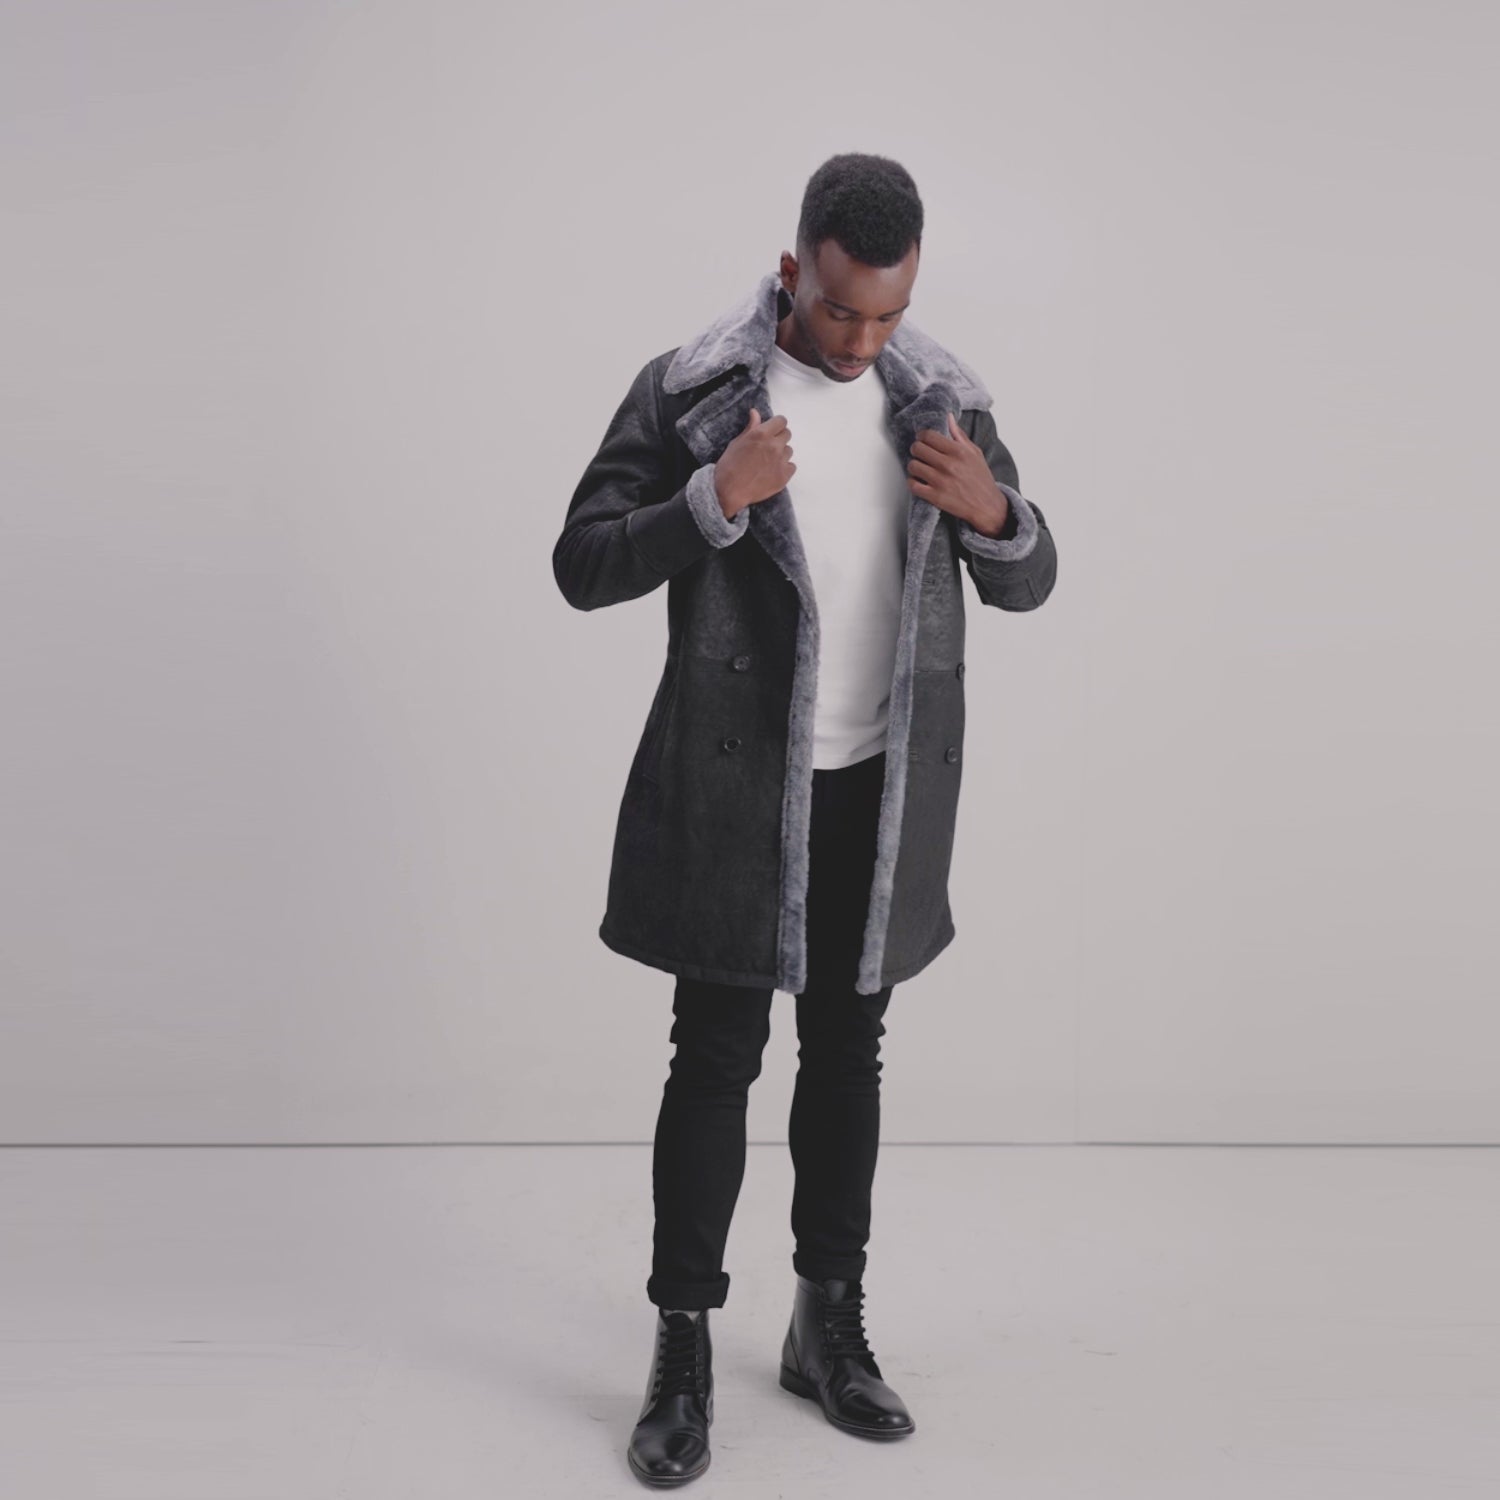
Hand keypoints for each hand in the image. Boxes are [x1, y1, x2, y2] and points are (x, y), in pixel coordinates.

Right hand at [714, 408, 795, 517]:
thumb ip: (750, 428)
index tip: (772, 430)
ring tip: (768, 462)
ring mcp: (781, 461)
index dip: (776, 425)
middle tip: (768, 448)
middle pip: (787, 434)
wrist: (730, 492)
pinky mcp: (784, 476)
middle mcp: (774, 445)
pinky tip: (772, 472)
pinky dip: (784, 468)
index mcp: (761, 434)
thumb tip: (755, 413)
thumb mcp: (737, 443)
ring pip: (789, 451)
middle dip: (779, 438)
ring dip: (781, 454)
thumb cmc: (729, 466)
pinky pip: (791, 466)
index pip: (781, 421)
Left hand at [907, 411, 1008, 536]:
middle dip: (916, 449)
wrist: (986, 505)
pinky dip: (912, 482)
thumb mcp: (974, 453)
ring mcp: (940, 481)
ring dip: (914, 465)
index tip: (922, 439)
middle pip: (918, 448)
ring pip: (913, 465)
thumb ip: (959, 435)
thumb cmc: (980, 479)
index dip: (922, 436)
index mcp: (958, 451)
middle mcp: (948, 465)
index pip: (929, 435)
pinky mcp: (935, 497)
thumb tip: (948, 417)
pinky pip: (913, 485)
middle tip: (920, 453)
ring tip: (920, 467)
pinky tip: (919, 481)